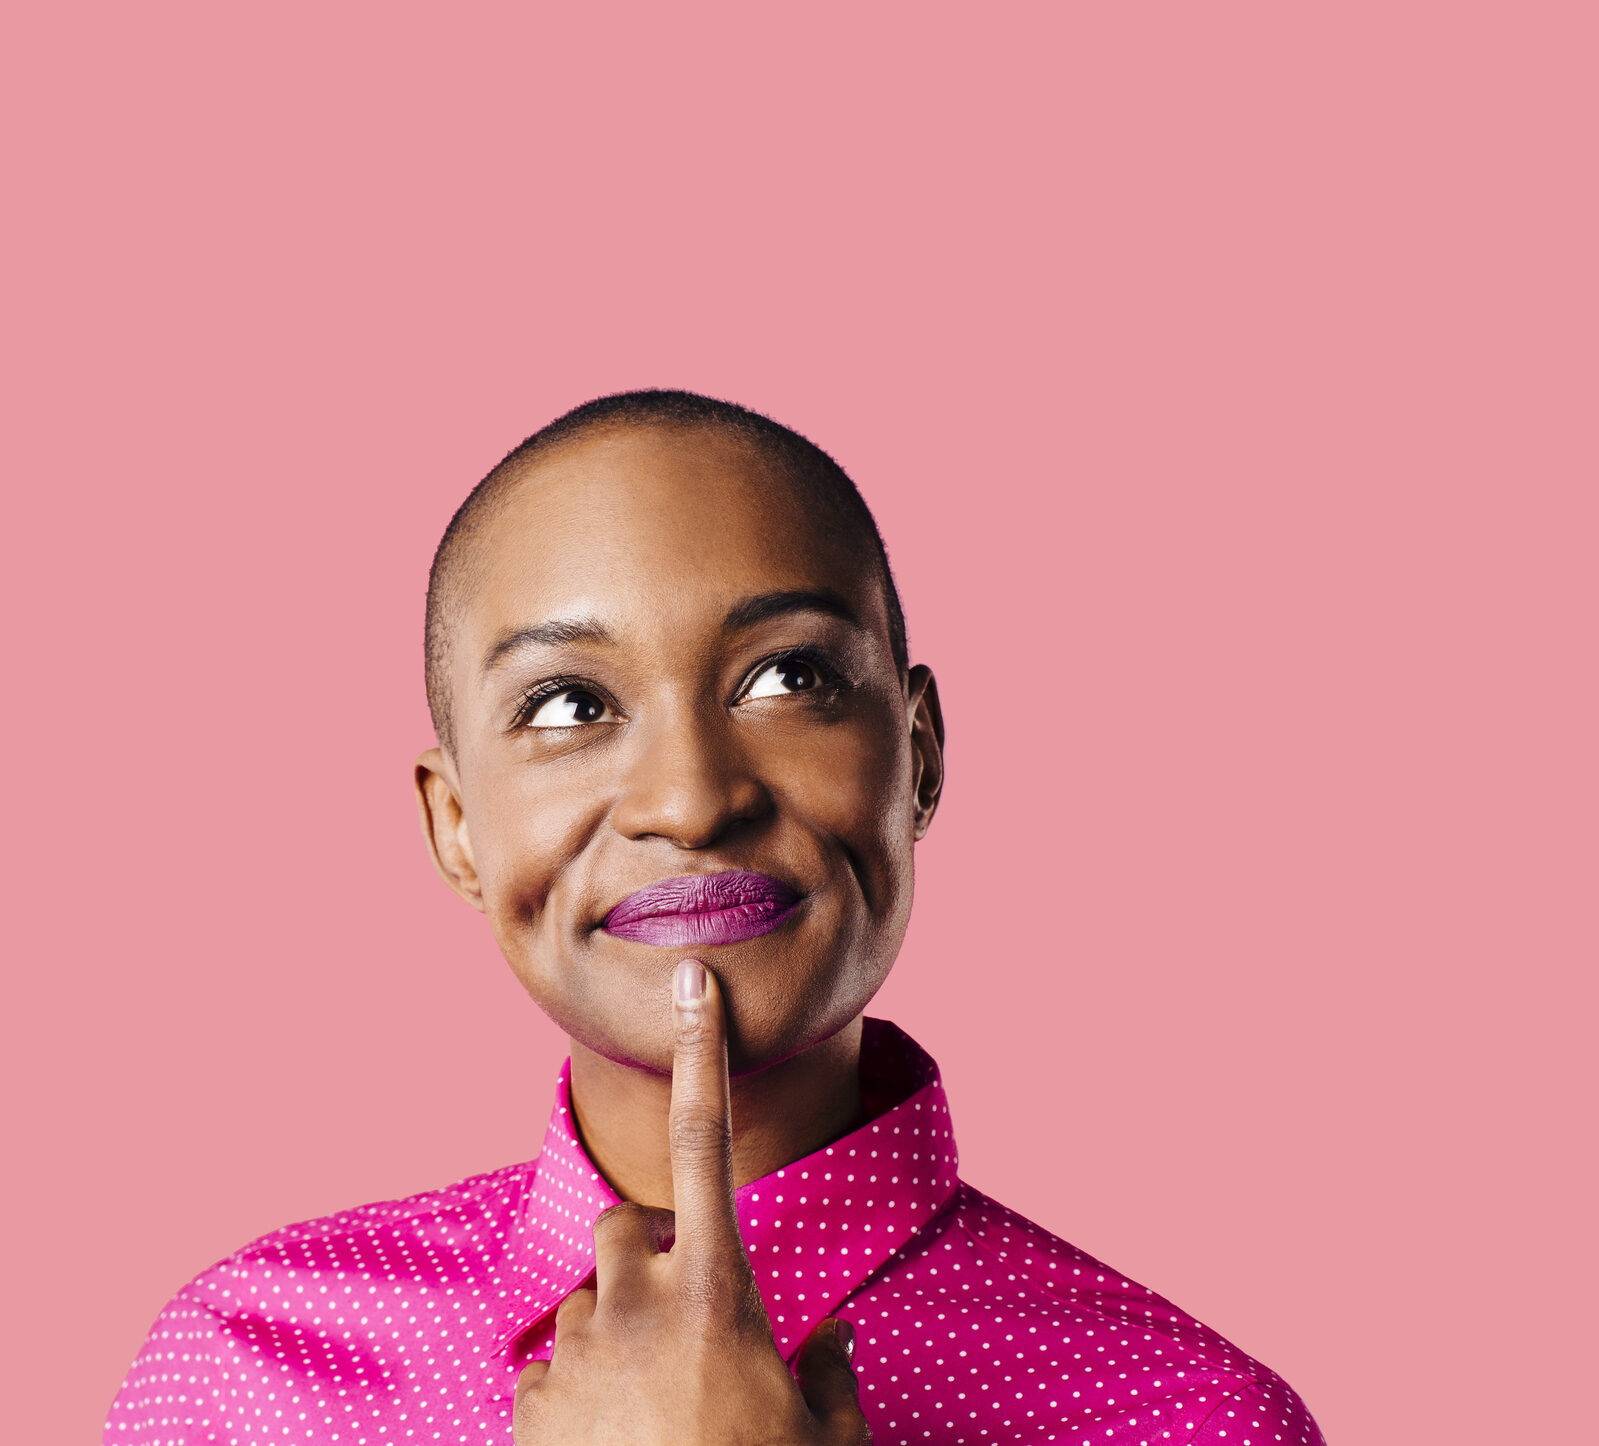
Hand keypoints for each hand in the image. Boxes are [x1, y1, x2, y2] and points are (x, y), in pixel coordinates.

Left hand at [512, 958, 870, 1444]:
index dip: (703, 1052)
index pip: (708, 1140)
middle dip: (651, 1258)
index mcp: (717, 1288)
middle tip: (691, 1331)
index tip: (691, 981)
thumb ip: (830, 1373)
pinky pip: (552, 1370)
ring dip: (618, 1333)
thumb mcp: (831, 1439)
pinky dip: (578, 1394)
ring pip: (588, 1301)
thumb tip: (826, 1345)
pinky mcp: (528, 1406)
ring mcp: (576, 1352)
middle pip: (625, 1228)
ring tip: (659, 1411)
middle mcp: (636, 1300)